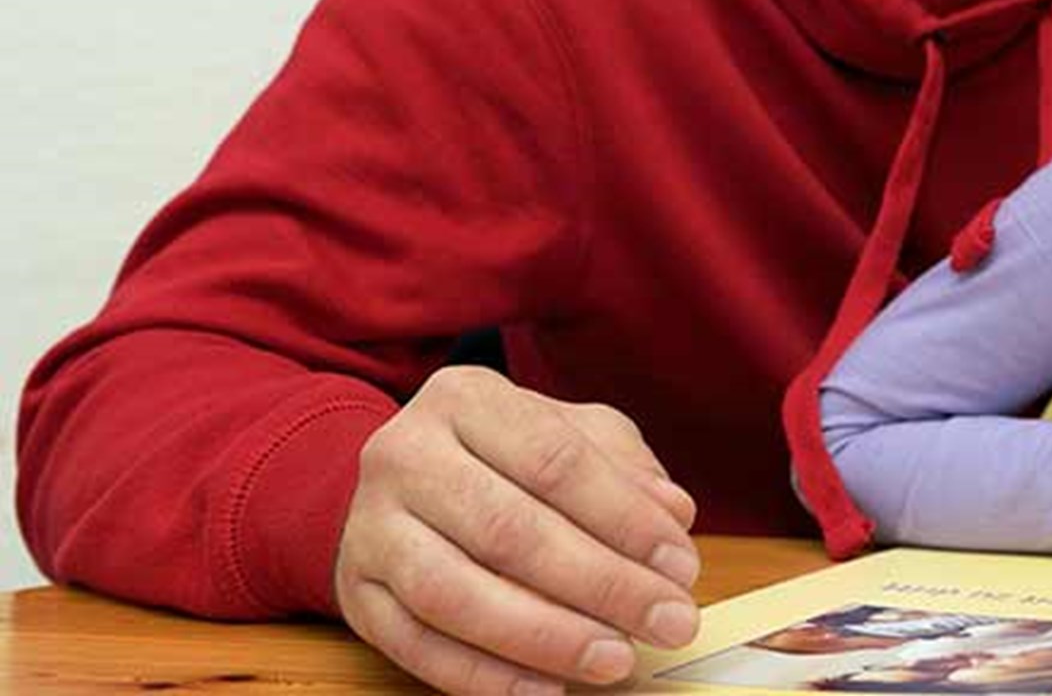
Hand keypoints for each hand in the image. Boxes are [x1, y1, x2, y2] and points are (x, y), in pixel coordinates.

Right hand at [334, 366, 701, 694]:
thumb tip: (673, 514)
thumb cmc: (502, 457)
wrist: (395, 484)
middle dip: (601, 584)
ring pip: (456, 594)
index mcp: (465, 398)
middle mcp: (407, 454)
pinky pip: (418, 647)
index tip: (680, 565)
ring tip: (616, 659)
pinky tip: (549, 688)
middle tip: (668, 620)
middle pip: (510, 530)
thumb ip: (623, 466)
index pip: (555, 460)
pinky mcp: (357, 594)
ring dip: (546, 637)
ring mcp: (371, 527)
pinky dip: (486, 676)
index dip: (624, 518)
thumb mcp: (565, 433)